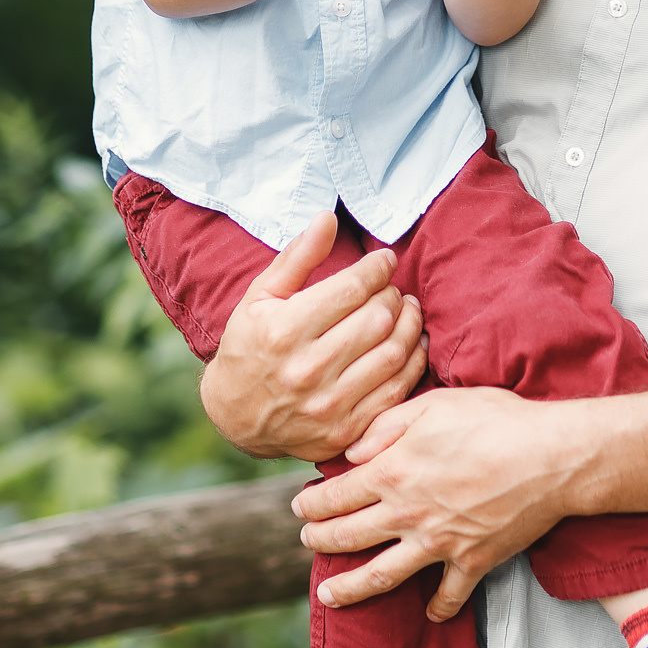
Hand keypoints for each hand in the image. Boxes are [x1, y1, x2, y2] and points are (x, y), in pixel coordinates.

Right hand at [198, 211, 429, 462]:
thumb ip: (297, 256)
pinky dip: (413, 362)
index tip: (384, 260)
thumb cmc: (250, 345)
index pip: (351, 289)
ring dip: (409, 325)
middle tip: (392, 288)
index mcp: (283, 330)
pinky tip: (410, 343)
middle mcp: (306, 370)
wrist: (235, 417)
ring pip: (392, 353)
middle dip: (394, 295)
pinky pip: (396, 391)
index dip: (377, 268)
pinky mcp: (345, 430)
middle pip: (377, 319)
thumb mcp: (260, 296)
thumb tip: (328, 217)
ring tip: (406, 310)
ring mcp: (327, 404)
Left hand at [291, 385, 582, 619]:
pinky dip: (439, 607)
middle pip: (349, 536)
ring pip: (382, 576)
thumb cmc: (496, 420)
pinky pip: (450, 594)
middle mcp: (408, 513)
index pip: (336, 494)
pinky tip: (430, 614)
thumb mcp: (434, 404)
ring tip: (328, 596)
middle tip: (306, 541)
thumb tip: (351, 450)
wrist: (553, 457)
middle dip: (319, 540)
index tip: (298, 505)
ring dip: (350, 588)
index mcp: (393, 471)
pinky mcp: (473, 561)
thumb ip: (385, 426)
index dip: (311, 502)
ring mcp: (439, 543)